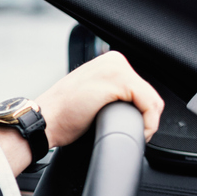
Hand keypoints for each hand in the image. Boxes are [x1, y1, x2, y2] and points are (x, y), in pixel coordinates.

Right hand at [0, 51, 163, 174]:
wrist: (44, 122)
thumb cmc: (60, 116)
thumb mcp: (88, 96)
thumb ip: (107, 92)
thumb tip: (129, 106)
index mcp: (107, 61)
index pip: (140, 89)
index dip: (139, 112)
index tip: (128, 127)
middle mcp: (113, 60)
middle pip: (149, 94)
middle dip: (143, 118)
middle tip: (130, 134)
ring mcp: (116, 69)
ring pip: (152, 101)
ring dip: (147, 123)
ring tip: (132, 135)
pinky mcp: (119, 82)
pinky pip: (149, 106)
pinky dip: (147, 124)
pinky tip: (136, 133)